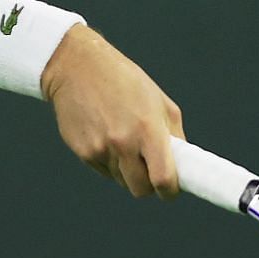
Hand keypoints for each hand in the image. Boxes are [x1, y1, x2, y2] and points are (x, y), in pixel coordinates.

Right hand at [42, 26, 184, 197]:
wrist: (76, 67)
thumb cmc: (122, 79)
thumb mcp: (158, 100)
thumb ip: (173, 135)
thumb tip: (181, 164)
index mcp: (147, 128)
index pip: (163, 179)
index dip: (170, 190)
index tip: (171, 189)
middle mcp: (123, 142)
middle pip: (140, 189)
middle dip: (148, 184)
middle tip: (149, 168)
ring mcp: (100, 149)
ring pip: (121, 180)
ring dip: (126, 170)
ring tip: (122, 139)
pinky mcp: (83, 151)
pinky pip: (103, 171)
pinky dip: (108, 161)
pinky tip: (104, 135)